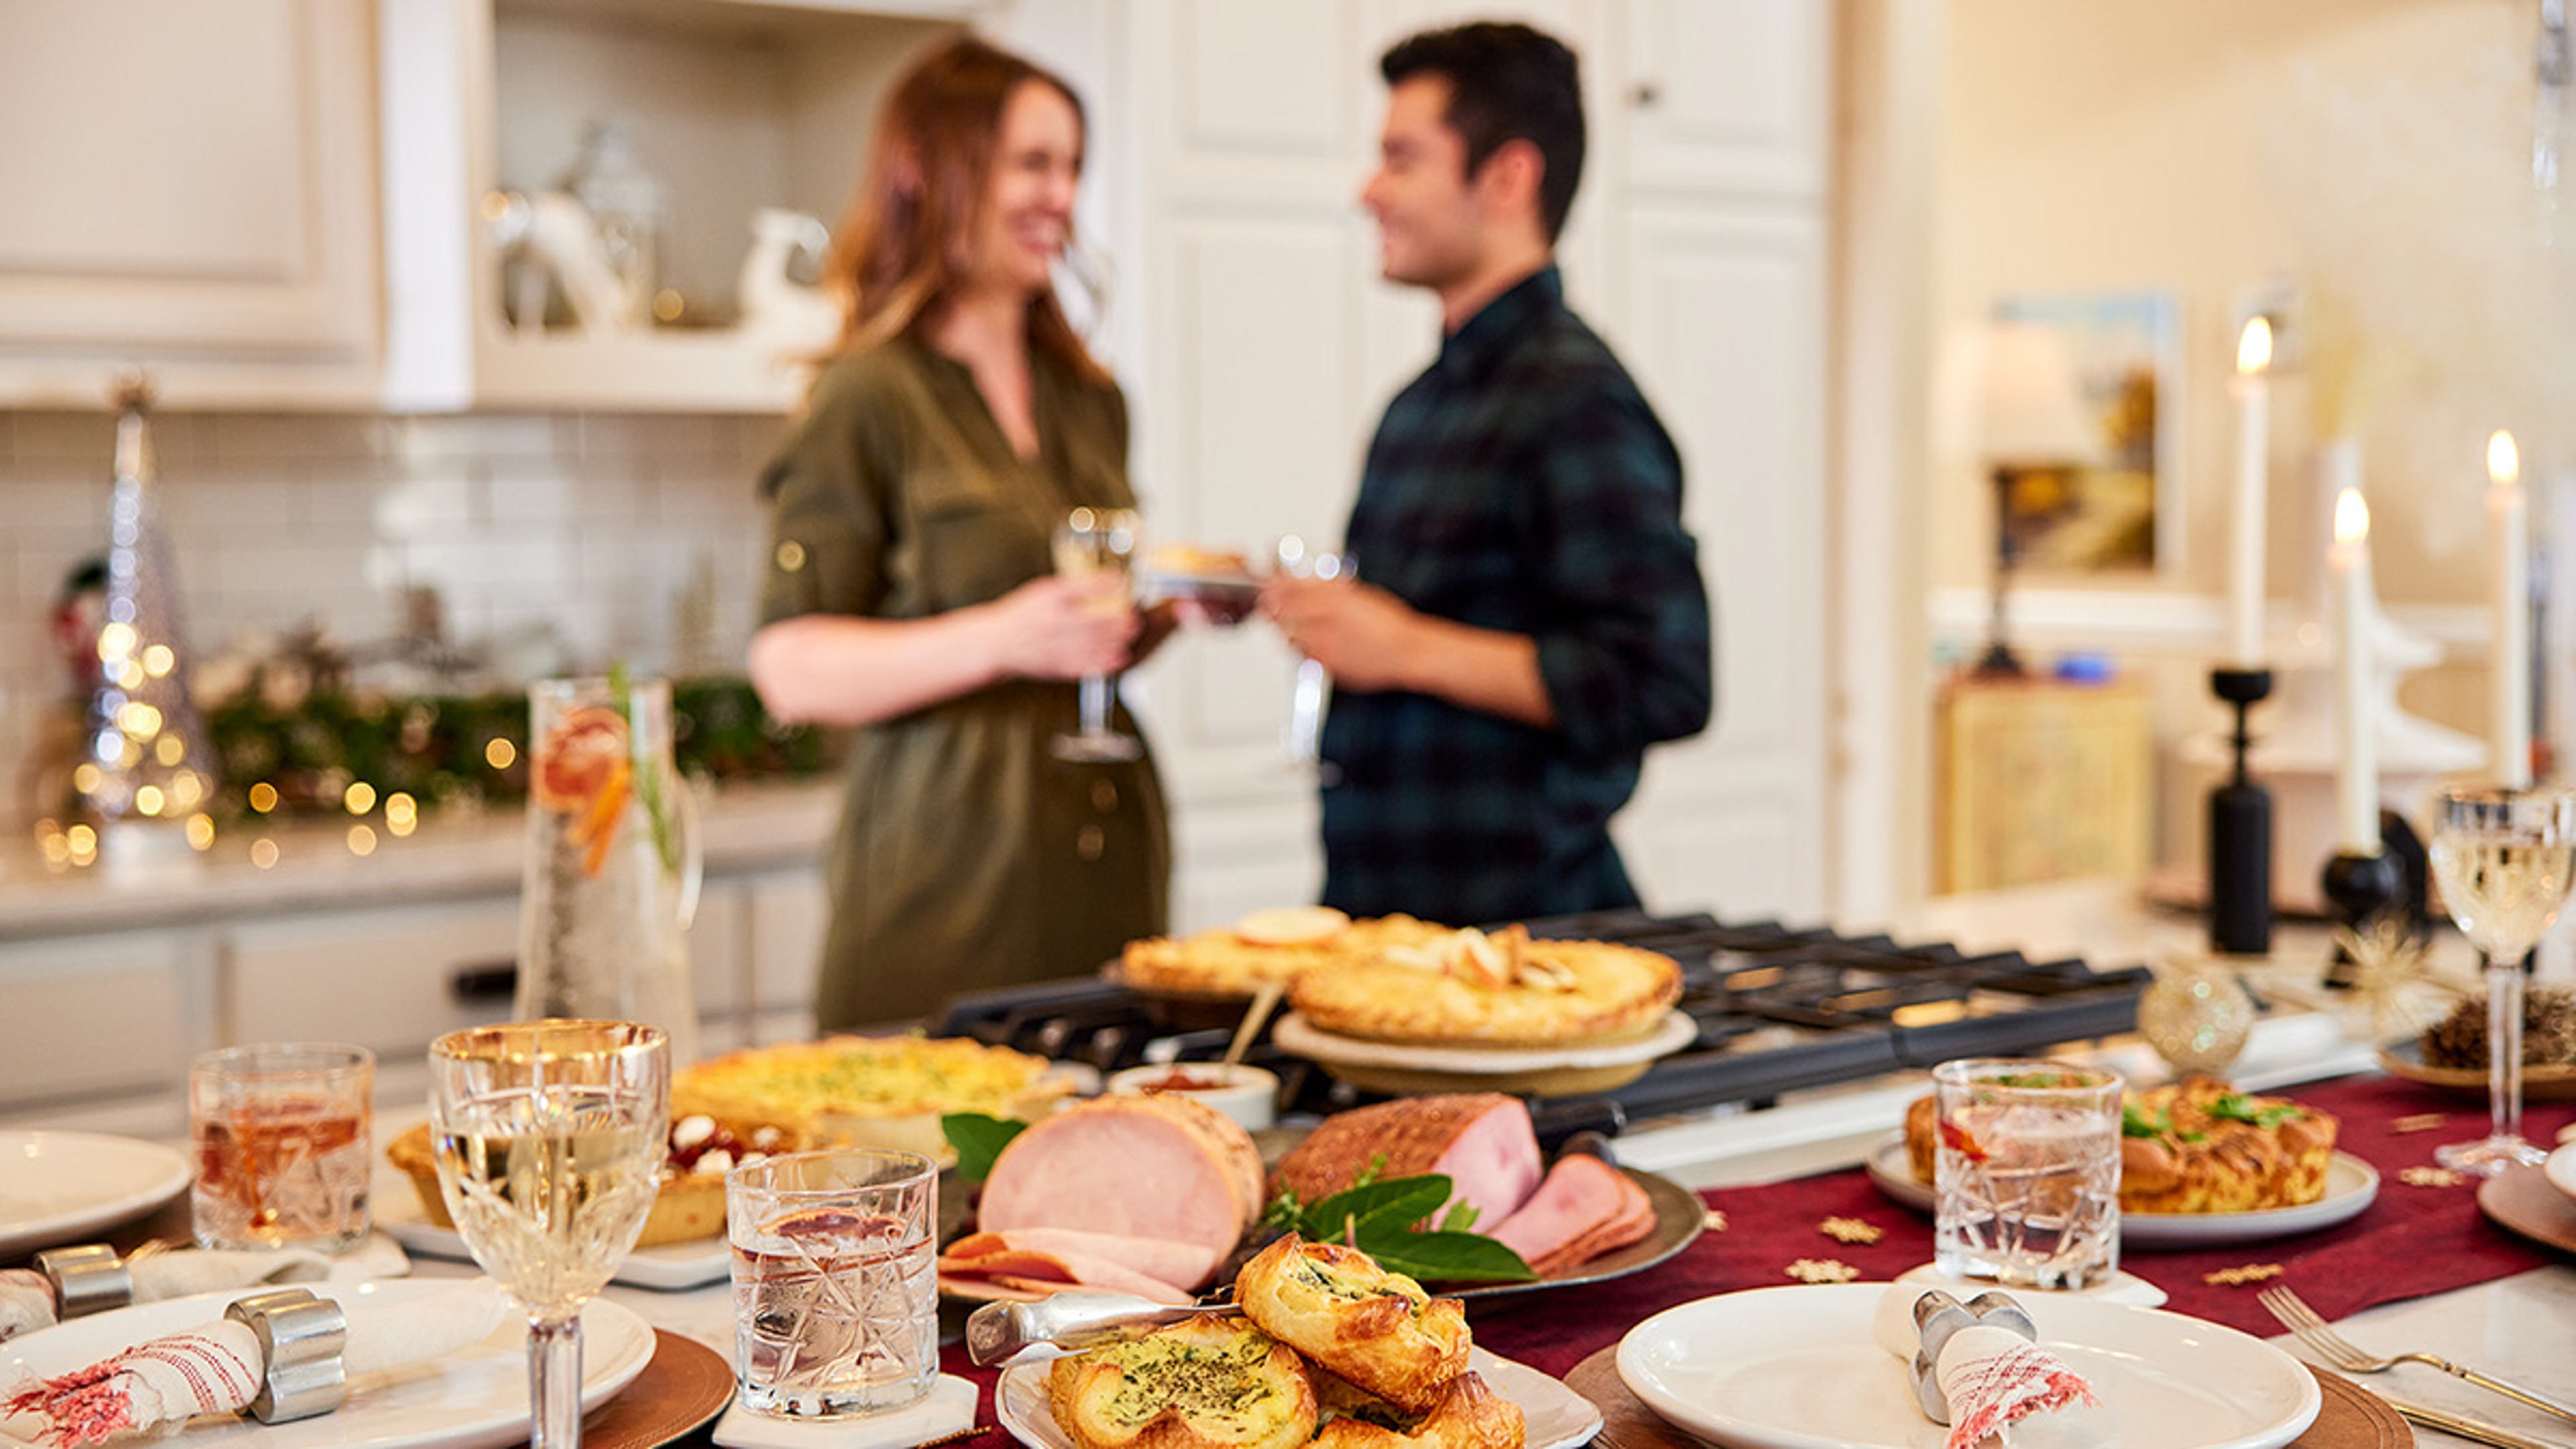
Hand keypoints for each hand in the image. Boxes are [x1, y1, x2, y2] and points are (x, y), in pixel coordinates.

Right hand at [985, 574, 1138, 680]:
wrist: (998, 643)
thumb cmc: (1023, 615)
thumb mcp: (1044, 590)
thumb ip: (1074, 586)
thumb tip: (1109, 581)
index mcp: (1048, 600)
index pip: (1082, 588)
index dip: (1107, 584)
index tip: (1122, 582)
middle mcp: (1053, 623)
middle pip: (1094, 621)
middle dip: (1120, 618)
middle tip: (1134, 614)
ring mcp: (1056, 646)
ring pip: (1094, 644)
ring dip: (1118, 639)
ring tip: (1131, 632)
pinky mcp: (1058, 666)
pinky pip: (1086, 665)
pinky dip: (1106, 662)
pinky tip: (1119, 656)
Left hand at [1260, 576, 1419, 692]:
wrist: (1407, 653)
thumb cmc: (1388, 623)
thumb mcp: (1358, 594)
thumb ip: (1327, 590)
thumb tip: (1299, 584)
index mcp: (1334, 600)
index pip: (1289, 591)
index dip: (1273, 588)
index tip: (1267, 587)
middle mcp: (1325, 624)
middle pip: (1282, 614)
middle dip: (1275, 609)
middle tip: (1273, 605)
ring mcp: (1324, 648)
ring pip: (1289, 637)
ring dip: (1288, 629)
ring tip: (1301, 624)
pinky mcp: (1326, 666)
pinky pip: (1304, 655)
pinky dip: (1303, 647)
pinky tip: (1316, 641)